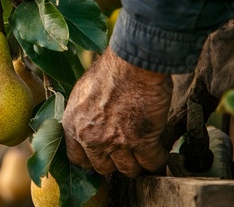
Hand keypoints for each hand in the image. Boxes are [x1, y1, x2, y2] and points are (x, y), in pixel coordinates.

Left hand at [62, 47, 171, 176]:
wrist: (132, 62)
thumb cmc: (109, 70)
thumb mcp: (82, 92)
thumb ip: (83, 115)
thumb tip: (88, 124)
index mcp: (73, 125)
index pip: (77, 159)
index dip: (91, 160)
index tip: (101, 156)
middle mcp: (91, 139)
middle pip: (102, 168)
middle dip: (114, 163)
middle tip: (125, 153)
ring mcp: (116, 143)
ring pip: (128, 170)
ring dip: (137, 164)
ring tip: (144, 155)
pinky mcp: (142, 141)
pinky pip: (152, 162)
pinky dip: (158, 160)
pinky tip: (161, 153)